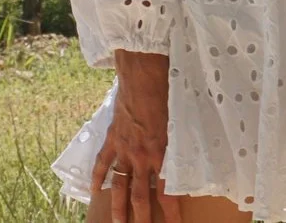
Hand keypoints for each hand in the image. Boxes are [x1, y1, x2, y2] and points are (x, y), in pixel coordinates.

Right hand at [91, 50, 182, 222]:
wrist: (143, 77)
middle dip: (142, 217)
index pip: (167, 192)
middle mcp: (142, 157)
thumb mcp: (181, 123)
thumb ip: (181, 145)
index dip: (171, 212)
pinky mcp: (112, 138)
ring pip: (120, 185)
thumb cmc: (167, 95)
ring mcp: (124, 149)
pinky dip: (98, 178)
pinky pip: (102, 163)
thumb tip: (192, 159)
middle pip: (140, 196)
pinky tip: (94, 191)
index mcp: (161, 154)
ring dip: (118, 206)